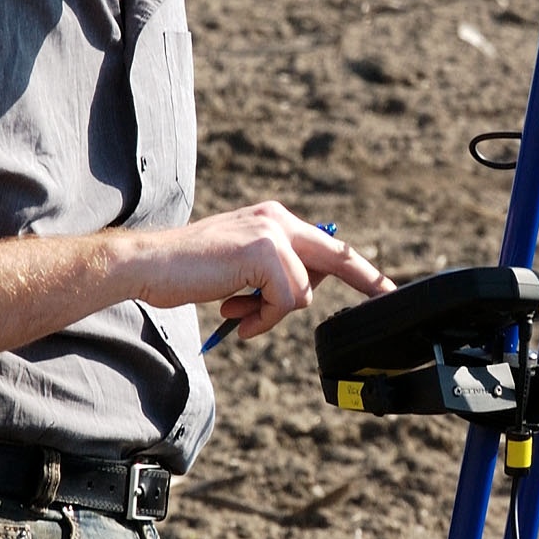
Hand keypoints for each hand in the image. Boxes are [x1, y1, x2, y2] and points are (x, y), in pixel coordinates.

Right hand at [120, 202, 392, 341]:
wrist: (149, 265)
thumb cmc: (187, 272)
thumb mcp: (239, 271)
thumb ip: (272, 274)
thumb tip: (302, 293)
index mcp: (272, 220)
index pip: (326, 245)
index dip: (359, 269)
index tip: (386, 287)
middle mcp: (277, 219)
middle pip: (337, 257)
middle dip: (366, 280)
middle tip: (389, 295)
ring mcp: (272, 233)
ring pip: (303, 293)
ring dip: (271, 314)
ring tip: (237, 311)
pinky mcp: (264, 252)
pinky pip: (285, 301)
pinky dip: (262, 319)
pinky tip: (234, 314)